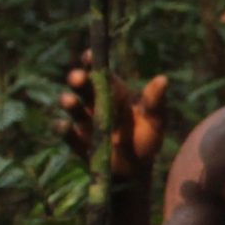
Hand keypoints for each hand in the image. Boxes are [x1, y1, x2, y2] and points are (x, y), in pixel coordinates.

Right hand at [57, 50, 170, 183]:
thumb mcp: (155, 120)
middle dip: (78, 80)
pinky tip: (64, 125)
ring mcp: (84, 121)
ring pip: (72, 106)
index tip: (90, 56)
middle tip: (78, 77)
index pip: (101, 72)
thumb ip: (155, 102)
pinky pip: (66, 133)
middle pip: (82, 86)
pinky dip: (62, 129)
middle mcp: (95, 101)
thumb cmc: (147, 138)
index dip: (92, 61)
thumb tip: (162, 79)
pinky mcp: (77, 141)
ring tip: (69, 101)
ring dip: (68, 102)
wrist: (136, 169)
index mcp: (114, 90)